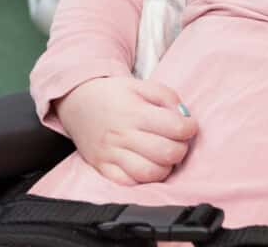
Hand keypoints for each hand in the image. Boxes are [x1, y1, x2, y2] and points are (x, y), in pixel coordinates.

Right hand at [54, 76, 197, 184]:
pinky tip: (148, 166)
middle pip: (167, 153)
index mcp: (135, 112)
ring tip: (164, 156)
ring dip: (165, 167)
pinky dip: (144, 179)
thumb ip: (167, 96)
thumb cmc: (112, 94)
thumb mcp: (141, 85)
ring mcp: (111, 154)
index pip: (176, 128)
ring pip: (150, 173)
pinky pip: (128, 183)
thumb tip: (184, 115)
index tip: (189, 126)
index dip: (190, 128)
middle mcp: (123, 135)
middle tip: (178, 142)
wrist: (77, 102)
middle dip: (181, 149)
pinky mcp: (102, 168)